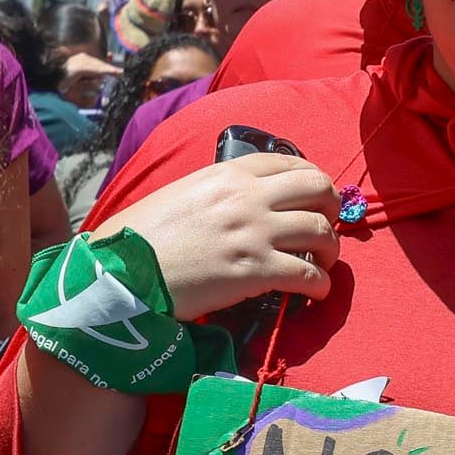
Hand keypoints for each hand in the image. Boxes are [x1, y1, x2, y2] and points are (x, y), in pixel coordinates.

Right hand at [119, 153, 340, 319]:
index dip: (311, 180)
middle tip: (326, 228)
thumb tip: (241, 204)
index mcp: (228, 173)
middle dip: (331, 207)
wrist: (123, 271)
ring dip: (331, 249)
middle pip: (318, 188)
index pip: (289, 162)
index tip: (314, 198)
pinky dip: (321, 285)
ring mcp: (254, 233)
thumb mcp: (181, 194)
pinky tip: (316, 292)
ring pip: (322, 231)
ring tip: (323, 263)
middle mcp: (248, 196)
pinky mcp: (256, 271)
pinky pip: (309, 274)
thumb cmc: (142, 236)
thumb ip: (217, 192)